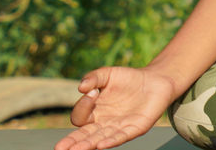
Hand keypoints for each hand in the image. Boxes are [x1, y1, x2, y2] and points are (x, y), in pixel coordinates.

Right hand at [53, 66, 177, 149]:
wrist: (156, 79)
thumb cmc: (128, 79)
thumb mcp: (107, 74)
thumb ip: (93, 77)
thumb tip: (81, 87)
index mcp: (94, 112)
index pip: (79, 117)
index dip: (82, 106)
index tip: (93, 92)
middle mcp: (104, 123)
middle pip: (85, 136)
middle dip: (73, 142)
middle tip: (59, 148)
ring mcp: (119, 127)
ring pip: (100, 139)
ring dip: (88, 145)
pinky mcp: (136, 127)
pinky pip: (122, 136)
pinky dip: (112, 141)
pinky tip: (102, 145)